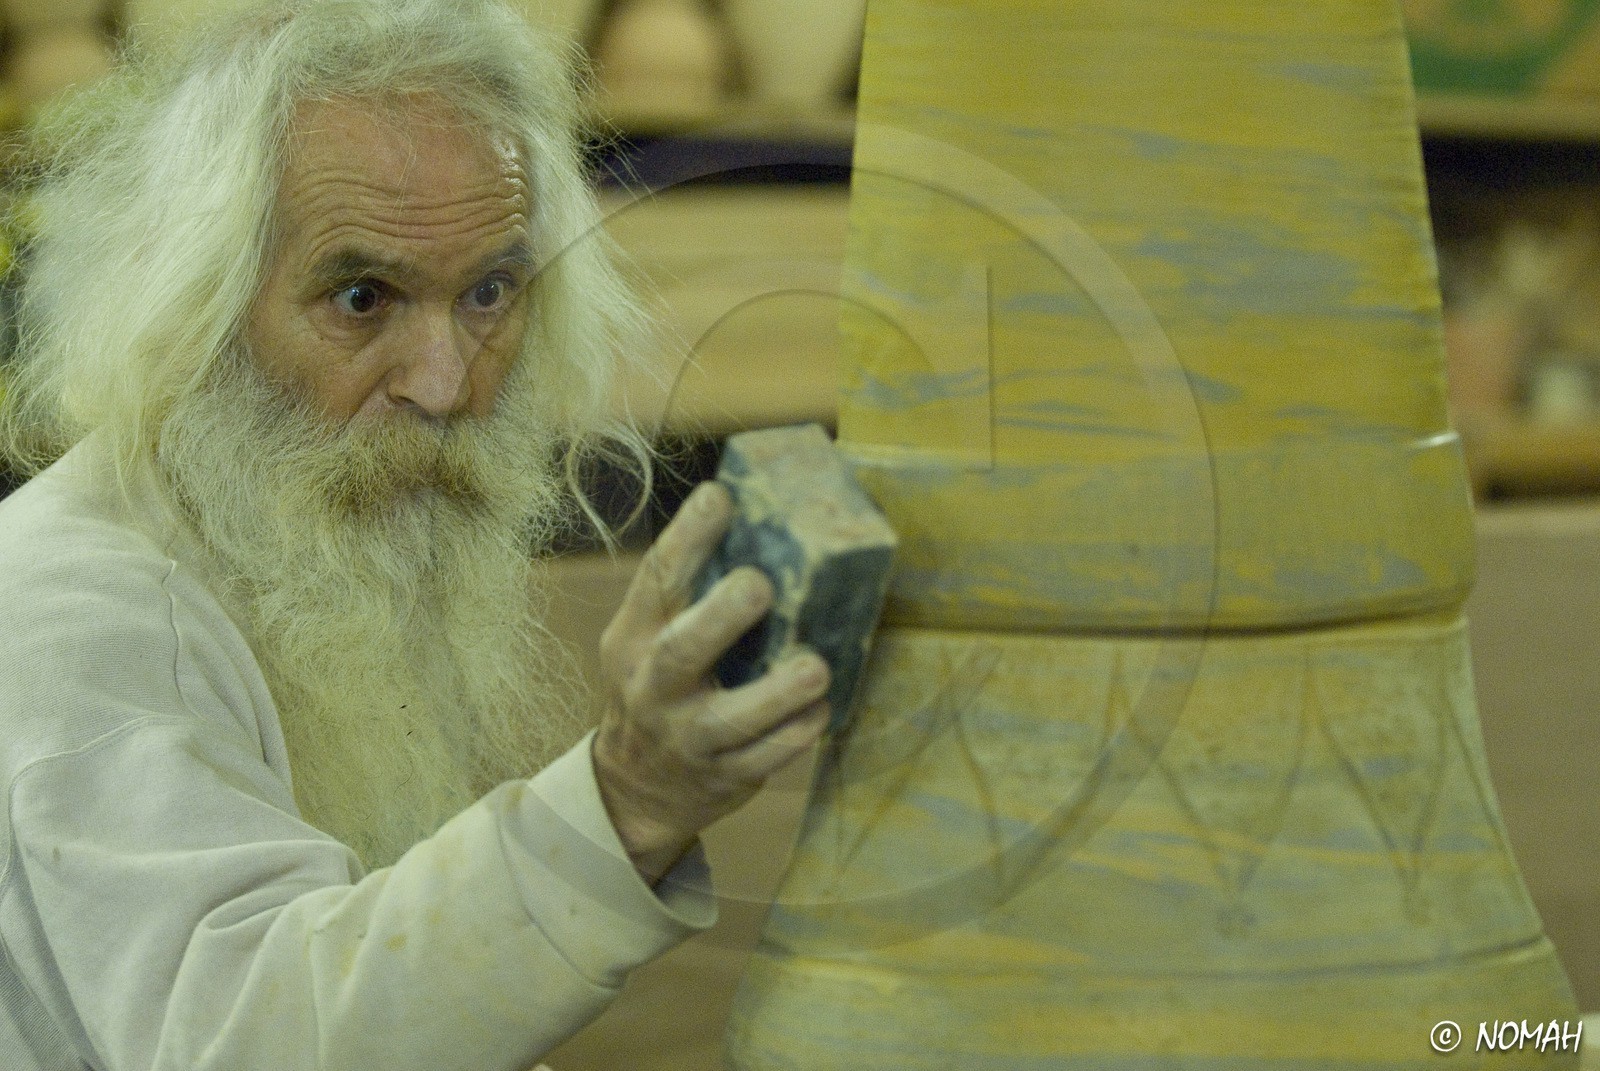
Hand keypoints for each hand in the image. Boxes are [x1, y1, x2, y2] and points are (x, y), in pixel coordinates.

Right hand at [592, 482, 830, 883]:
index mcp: (633, 639)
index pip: (655, 581)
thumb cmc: (659, 687)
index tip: (719, 497)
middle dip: (720, 618)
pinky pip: (764, 758)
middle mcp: (652, 687)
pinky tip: (821, 709)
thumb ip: (690, 596)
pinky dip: (796, 733)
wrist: (636, 789)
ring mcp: (686, 737)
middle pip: (680, 653)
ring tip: (816, 668)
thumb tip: (763, 524)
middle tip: (759, 586)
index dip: (685, 538)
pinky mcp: (722, 775)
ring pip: (729, 719)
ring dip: (776, 692)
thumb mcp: (649, 640)